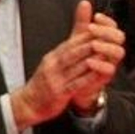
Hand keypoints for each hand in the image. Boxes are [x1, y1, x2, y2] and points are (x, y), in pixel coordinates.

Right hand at [12, 1, 124, 127]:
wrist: (28, 103)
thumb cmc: (43, 83)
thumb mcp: (50, 63)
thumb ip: (65, 51)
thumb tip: (73, 38)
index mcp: (51, 58)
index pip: (69, 43)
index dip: (84, 36)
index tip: (99, 30)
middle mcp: (52, 66)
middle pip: (72, 52)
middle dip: (89, 44)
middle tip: (105, 38)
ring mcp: (55, 79)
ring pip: (75, 66)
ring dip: (91, 59)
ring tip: (106, 52)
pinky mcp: (59, 93)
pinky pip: (75, 83)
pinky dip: (87, 77)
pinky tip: (97, 73)